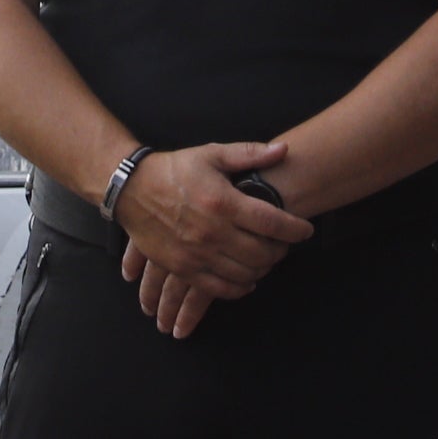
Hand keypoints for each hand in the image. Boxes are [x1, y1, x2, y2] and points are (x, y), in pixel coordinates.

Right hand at [111, 141, 307, 338]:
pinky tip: (246, 278)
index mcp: (224, 202)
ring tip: (265, 258)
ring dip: (263, 269)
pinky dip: (240, 287)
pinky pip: (221, 289)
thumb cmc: (174, 169)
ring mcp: (198, 254)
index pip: (273, 223)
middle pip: (264, 253)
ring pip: (246, 274)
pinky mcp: (184, 269)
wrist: (132, 190)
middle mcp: (214, 232)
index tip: (305, 231)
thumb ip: (250, 153)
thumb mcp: (212, 154)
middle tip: (283, 244)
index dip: (296, 230)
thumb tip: (284, 150)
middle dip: (281, 251)